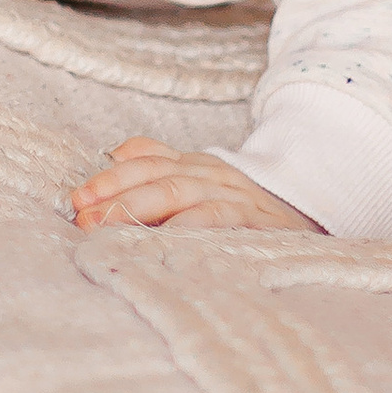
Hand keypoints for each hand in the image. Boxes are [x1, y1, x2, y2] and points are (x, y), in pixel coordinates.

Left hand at [69, 140, 318, 234]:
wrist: (313, 218)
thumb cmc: (246, 208)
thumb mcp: (203, 180)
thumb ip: (163, 162)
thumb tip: (117, 152)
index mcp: (197, 165)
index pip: (147, 161)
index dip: (111, 178)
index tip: (78, 198)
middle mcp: (214, 176)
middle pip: (159, 177)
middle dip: (117, 196)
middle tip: (84, 217)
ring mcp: (236, 196)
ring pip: (182, 194)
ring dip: (141, 210)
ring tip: (109, 228)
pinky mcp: (257, 222)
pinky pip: (219, 219)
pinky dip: (191, 227)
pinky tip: (167, 240)